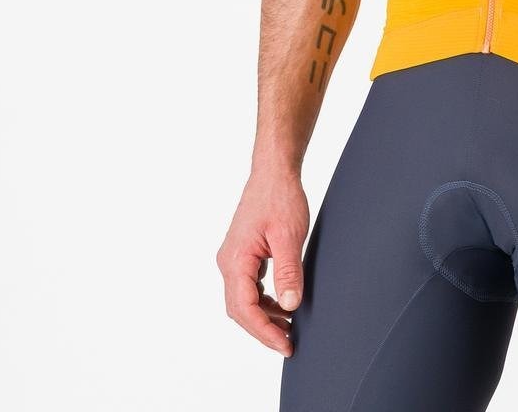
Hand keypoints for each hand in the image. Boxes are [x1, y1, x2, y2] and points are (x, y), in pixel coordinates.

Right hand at [216, 167, 310, 356]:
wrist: (274, 172)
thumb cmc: (280, 197)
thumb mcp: (289, 236)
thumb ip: (288, 272)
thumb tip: (289, 305)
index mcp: (235, 260)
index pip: (245, 309)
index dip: (264, 332)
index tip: (285, 345)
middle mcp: (228, 262)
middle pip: (240, 309)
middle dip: (263, 329)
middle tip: (288, 343)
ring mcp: (234, 258)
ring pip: (244, 299)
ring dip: (264, 316)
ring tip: (288, 326)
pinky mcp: (243, 254)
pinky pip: (249, 286)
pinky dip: (264, 300)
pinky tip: (282, 304)